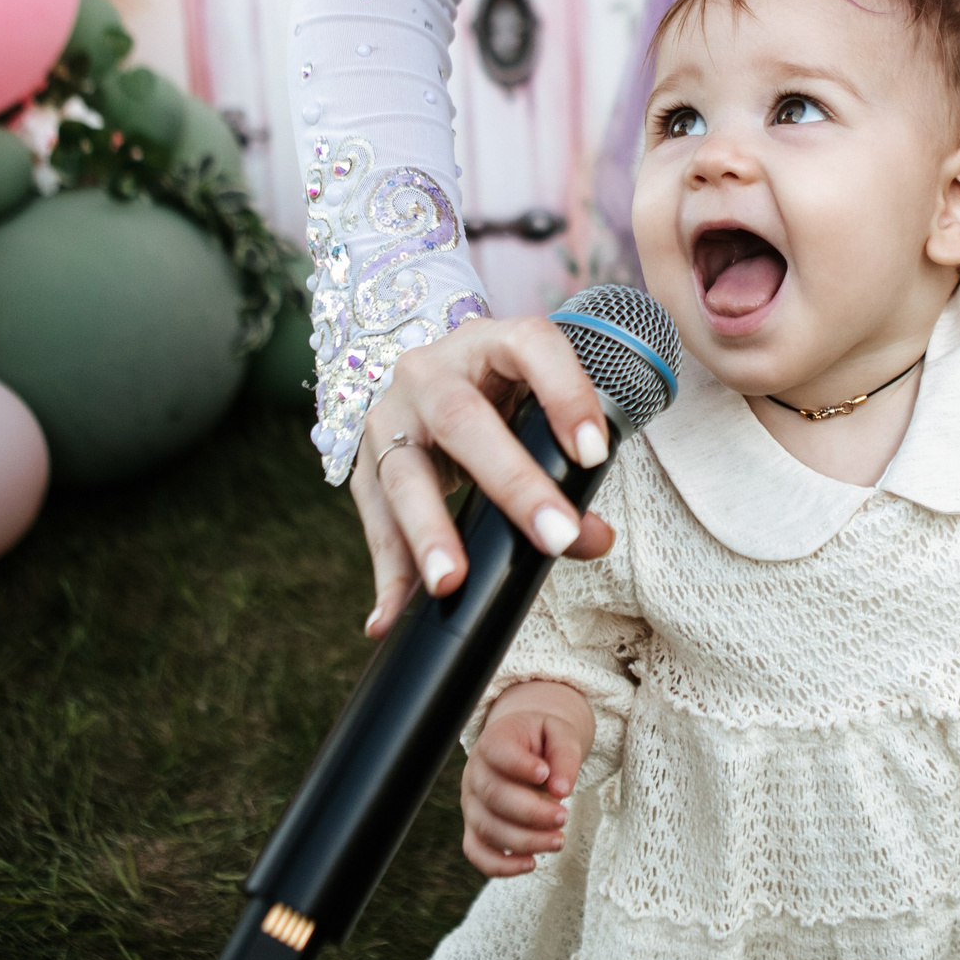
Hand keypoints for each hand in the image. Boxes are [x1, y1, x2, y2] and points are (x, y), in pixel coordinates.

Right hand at [349, 315, 616, 638]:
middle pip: (464, 420)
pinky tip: (389, 615)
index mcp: (488, 343)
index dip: (565, 394)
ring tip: (450, 583)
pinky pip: (375, 520)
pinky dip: (387, 572)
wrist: (430, 382)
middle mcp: (431, 372)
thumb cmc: (498, 399)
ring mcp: (391, 416)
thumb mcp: (532, 412)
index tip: (595, 455)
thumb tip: (592, 538)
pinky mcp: (365, 462)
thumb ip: (564, 470)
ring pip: (405, 472)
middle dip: (512, 483)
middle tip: (554, 538)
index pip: (531, 347)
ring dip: (429, 533)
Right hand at [462, 680, 594, 877]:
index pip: (496, 751)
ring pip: (488, 828)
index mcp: (493, 741)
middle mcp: (475, 773)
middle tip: (563, 816)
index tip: (545, 774)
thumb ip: (564, 755)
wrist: (529, 749)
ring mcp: (472, 804)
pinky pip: (477, 852)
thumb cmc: (543, 741)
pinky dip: (500, 865)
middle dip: (531, 812)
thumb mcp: (560, 734)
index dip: (519, 765)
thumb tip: (561, 789)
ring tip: (558, 840)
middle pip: (493, 796)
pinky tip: (531, 864)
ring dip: (524, 841)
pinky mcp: (475, 828)